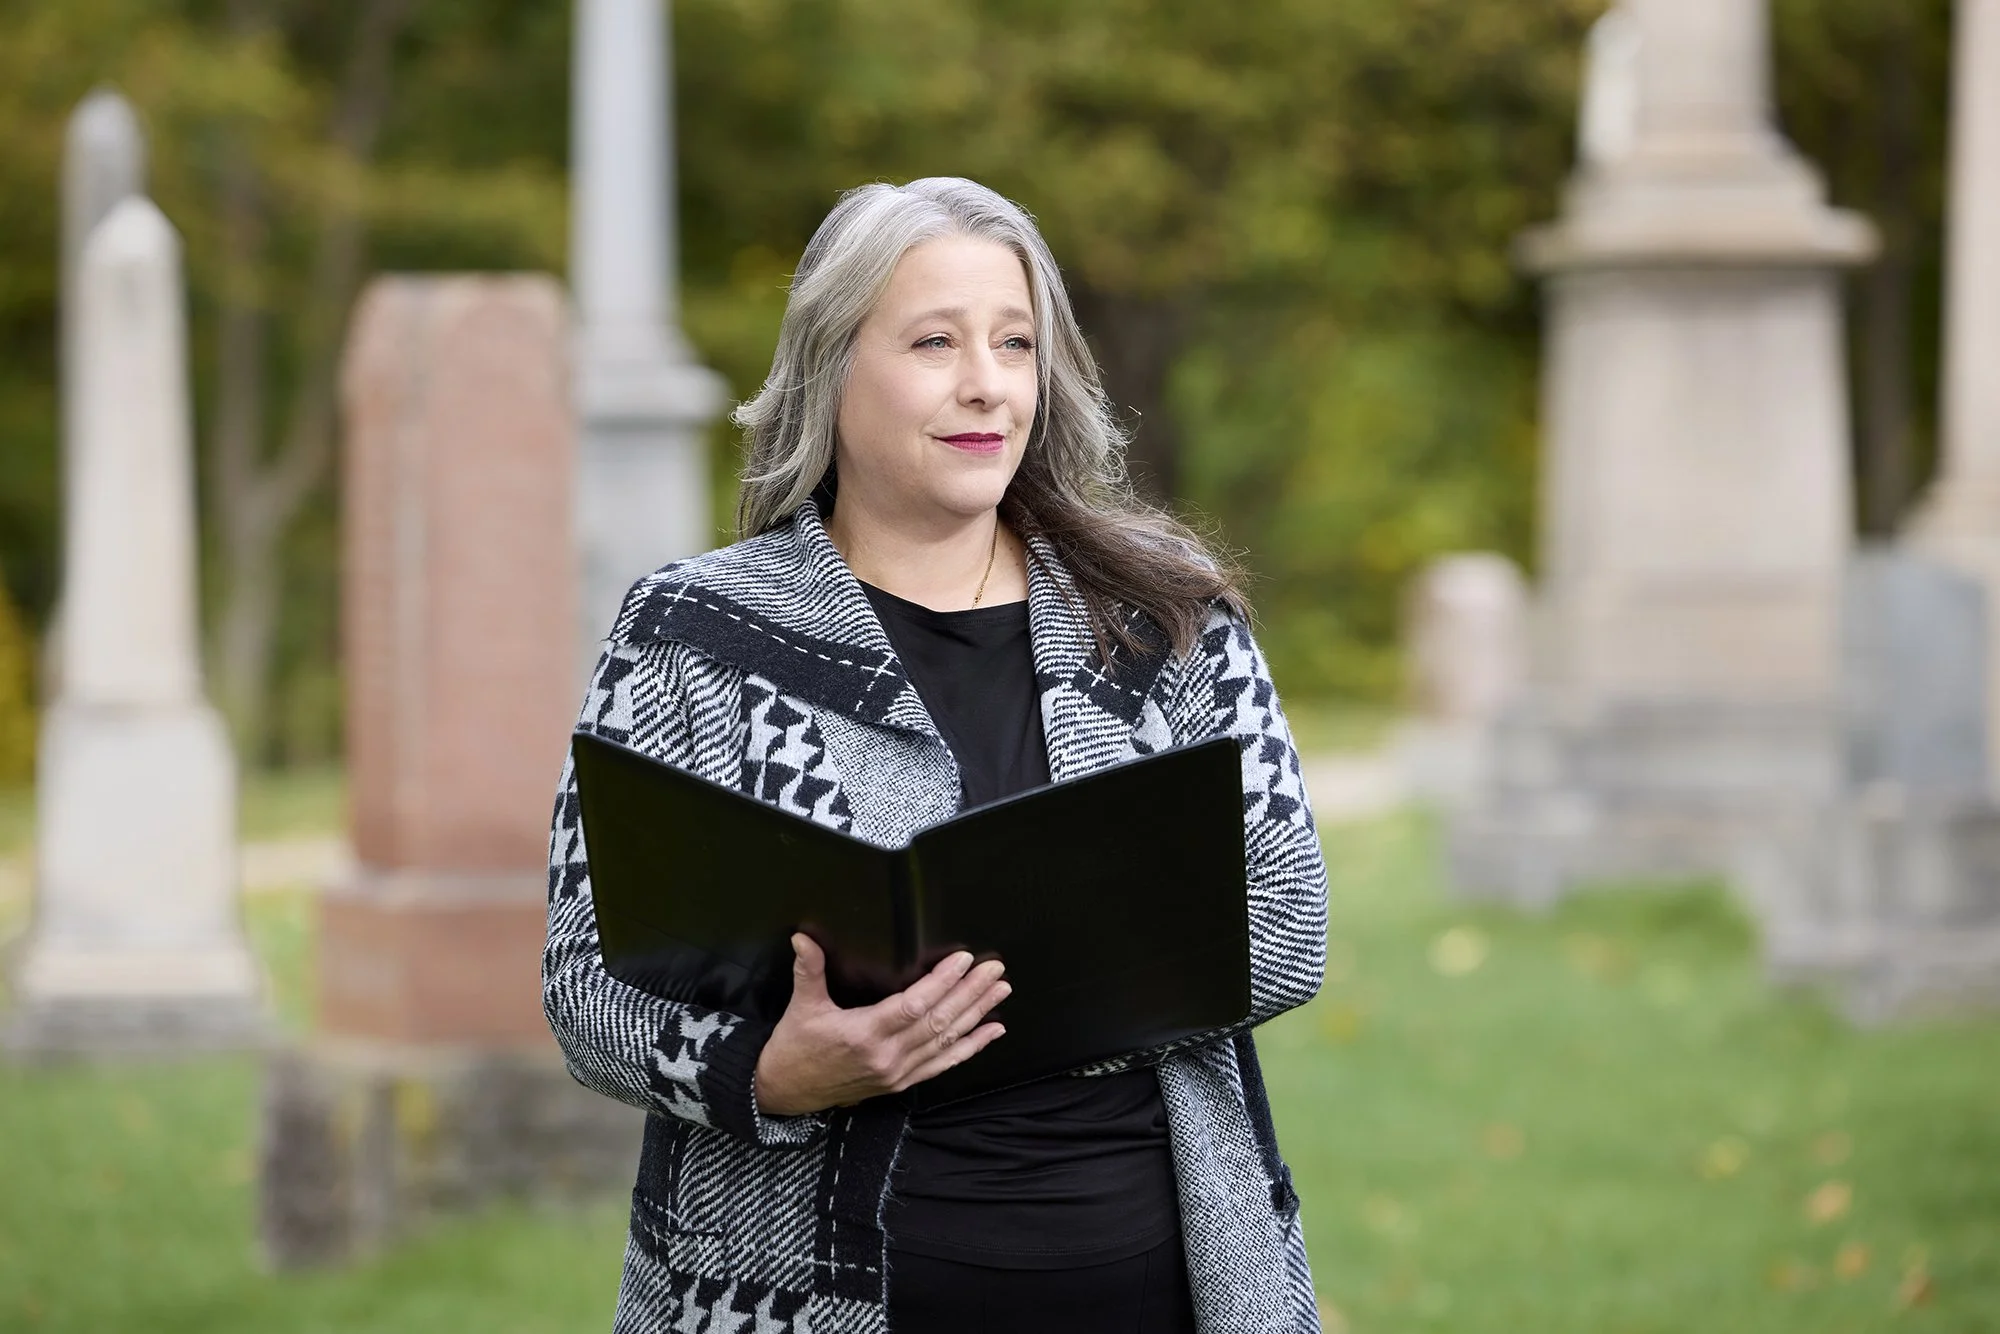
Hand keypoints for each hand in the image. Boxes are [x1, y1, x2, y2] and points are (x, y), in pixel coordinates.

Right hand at [753, 934, 1008, 1115]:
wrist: (785, 1092)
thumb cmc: (794, 1046)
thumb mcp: (801, 1006)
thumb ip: (808, 970)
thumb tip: (802, 937)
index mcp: (864, 1034)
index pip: (914, 1006)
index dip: (942, 983)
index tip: (964, 960)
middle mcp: (887, 1057)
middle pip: (939, 1022)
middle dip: (970, 993)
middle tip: (995, 969)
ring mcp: (898, 1073)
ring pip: (946, 1042)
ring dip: (977, 1015)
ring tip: (1001, 991)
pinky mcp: (901, 1083)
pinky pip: (942, 1064)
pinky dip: (970, 1047)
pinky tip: (992, 1031)